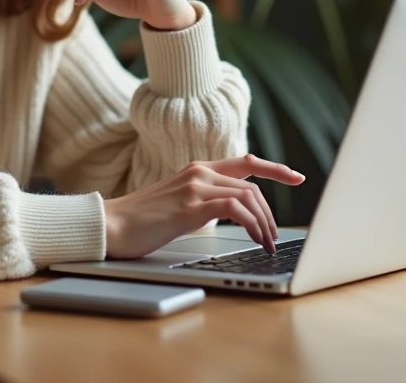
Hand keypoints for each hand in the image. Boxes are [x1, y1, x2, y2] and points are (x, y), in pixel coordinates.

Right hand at [102, 155, 306, 258]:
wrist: (109, 225)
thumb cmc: (139, 222)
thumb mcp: (177, 205)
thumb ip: (202, 202)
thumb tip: (230, 215)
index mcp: (196, 170)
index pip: (245, 162)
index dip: (274, 168)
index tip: (296, 177)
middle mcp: (198, 172)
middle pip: (252, 185)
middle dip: (270, 212)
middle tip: (274, 236)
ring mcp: (194, 186)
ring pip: (248, 196)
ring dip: (264, 222)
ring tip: (267, 242)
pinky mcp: (190, 206)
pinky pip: (235, 208)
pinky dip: (252, 224)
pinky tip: (255, 238)